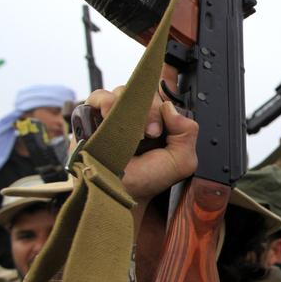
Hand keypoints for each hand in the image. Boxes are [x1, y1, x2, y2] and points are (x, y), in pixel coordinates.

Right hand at [84, 87, 198, 201]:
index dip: (169, 90)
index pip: (166, 94)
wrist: (120, 192)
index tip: (168, 109)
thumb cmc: (149, 179)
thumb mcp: (182, 160)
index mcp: (162, 121)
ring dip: (131, 108)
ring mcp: (116, 113)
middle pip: (147, 92)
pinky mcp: (93, 115)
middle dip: (152, 110)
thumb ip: (188, 132)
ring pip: (125, 91)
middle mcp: (139, 115)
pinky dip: (107, 103)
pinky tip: (111, 120)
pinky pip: (100, 96)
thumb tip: (169, 107)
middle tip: (153, 133)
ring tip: (132, 133)